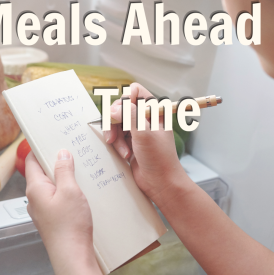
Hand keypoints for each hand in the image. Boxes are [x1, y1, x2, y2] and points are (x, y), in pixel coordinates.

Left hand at [25, 150, 112, 274]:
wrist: (72, 254)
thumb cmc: (69, 224)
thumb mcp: (70, 190)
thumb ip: (64, 170)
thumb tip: (61, 153)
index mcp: (35, 188)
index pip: (31, 161)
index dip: (39, 147)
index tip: (50, 138)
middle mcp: (35, 197)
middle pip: (42, 171)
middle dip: (56, 161)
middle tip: (72, 151)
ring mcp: (42, 208)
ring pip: (51, 184)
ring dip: (63, 176)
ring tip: (79, 168)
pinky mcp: (52, 216)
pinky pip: (56, 196)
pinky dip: (66, 188)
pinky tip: (81, 188)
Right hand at [103, 83, 187, 204]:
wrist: (161, 183)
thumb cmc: (160, 158)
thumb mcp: (145, 133)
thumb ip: (130, 116)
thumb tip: (114, 109)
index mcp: (154, 110)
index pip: (135, 91)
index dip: (125, 100)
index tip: (120, 114)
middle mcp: (145, 117)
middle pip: (121, 107)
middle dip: (115, 122)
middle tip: (113, 136)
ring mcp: (137, 129)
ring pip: (116, 122)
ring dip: (116, 136)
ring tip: (123, 151)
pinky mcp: (130, 141)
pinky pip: (116, 135)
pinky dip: (117, 145)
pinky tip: (125, 155)